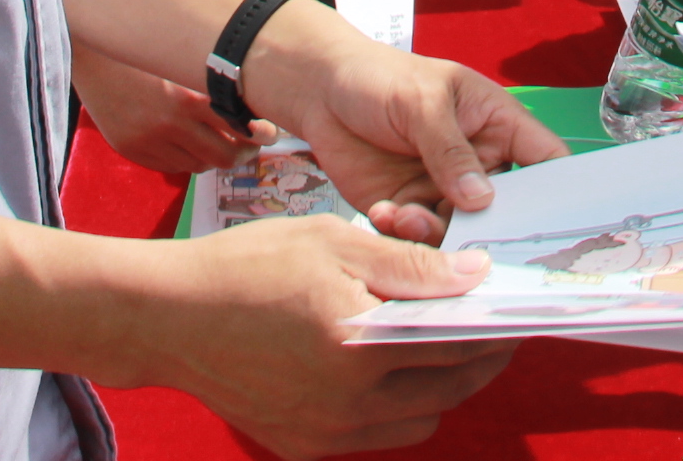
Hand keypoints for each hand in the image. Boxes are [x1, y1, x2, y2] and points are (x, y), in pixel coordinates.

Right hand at [77, 43, 262, 175]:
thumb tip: (254, 110)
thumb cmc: (145, 48)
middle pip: (223, 157)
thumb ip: (215, 85)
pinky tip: (189, 142)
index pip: (239, 130)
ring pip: (198, 165)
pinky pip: (170, 167)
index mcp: (188, 97)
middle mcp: (168, 124)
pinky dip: (186, 158)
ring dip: (213, 156)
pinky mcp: (130, 149)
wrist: (90, 50)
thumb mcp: (184, 61)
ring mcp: (147, 141)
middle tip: (250, 144)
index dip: (260, 135)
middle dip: (243, 153)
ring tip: (220, 141)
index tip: (268, 131)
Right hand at [118, 216, 516, 457]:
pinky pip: (372, 437)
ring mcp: (324, 433)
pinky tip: (388, 371)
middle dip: (477, 361)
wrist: (168, 316)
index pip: (458, 345)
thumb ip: (413, 265)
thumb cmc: (250, 265)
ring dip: (439, 388)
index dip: (494, 328)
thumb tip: (477, 274)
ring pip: (415, 421)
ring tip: (441, 347)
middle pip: (446, 391)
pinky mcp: (301, 446)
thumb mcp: (336, 243)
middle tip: (491, 332)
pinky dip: (393, 410)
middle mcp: (349, 404)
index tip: (514, 311)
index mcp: (363, 347)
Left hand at [246, 12, 568, 241]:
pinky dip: (404, 235)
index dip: (560, 193)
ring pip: (461, 234)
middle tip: (473, 245)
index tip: (559, 226)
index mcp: (498, 127)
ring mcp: (442, 191)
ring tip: (407, 216)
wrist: (319, 92)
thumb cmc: (379, 78)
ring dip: (438, 236)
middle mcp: (477, 166)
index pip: (545, 162)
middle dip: (493, 231)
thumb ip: (451, 150)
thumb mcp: (422, 102)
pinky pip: (419, 240)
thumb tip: (483, 198)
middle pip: (507, 212)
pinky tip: (384, 213)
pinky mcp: (407, 211)